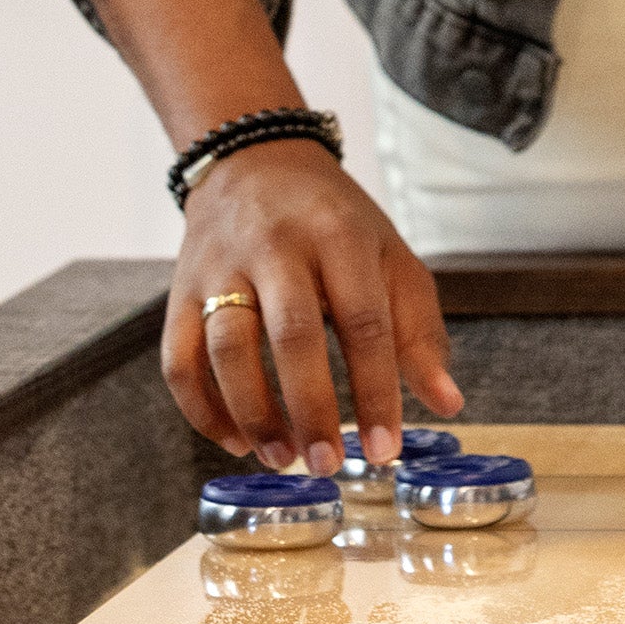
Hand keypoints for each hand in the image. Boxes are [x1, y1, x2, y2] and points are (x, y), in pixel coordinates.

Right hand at [166, 142, 459, 474]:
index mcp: (338, 235)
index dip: (376, 390)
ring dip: (253, 413)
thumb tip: (446, 404)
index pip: (362, 319)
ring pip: (227, 346)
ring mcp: (221, 265)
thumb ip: (418, 329)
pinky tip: (233, 440)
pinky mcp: (181, 286)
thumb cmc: (332, 219)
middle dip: (311, 407)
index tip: (385, 449)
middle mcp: (275, 245)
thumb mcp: (390, 254)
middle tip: (329, 464)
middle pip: (291, 333)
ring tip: (283, 458)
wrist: (254, 159)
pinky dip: (200, 408)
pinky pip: (178, 356)